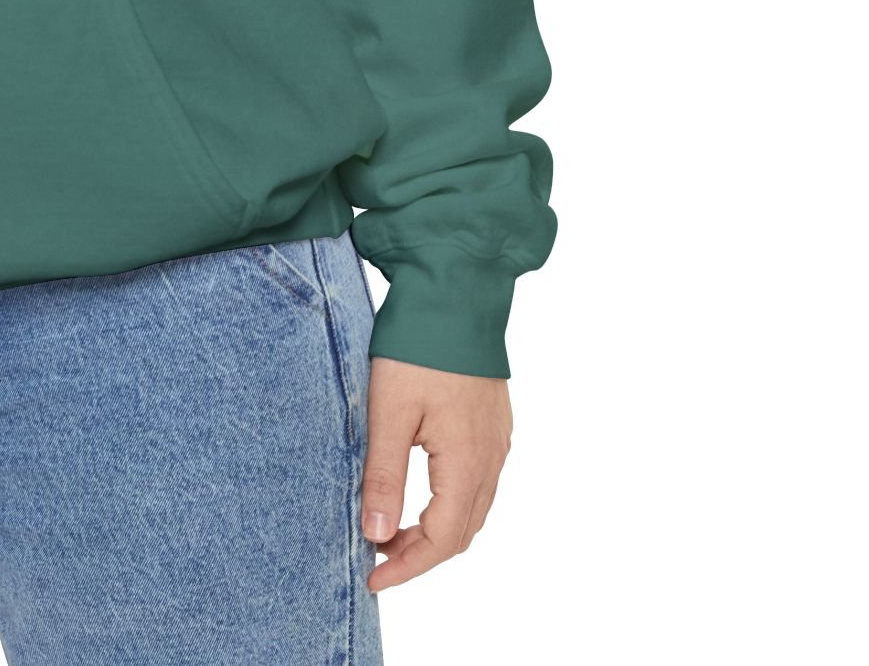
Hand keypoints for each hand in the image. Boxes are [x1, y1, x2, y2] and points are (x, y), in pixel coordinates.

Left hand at [360, 355, 512, 589]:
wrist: (456, 290)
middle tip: (376, 555)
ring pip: (472, 507)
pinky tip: (419, 488)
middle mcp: (491, 458)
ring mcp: (496, 439)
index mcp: (467, 463)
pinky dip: (448, 500)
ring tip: (390, 525)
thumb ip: (384, 476)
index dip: (408, 567)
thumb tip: (377, 536)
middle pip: (461, 531)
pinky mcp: (492, 420)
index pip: (442, 540)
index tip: (372, 578)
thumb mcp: (389, 412)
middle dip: (420, 552)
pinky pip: (477, 479)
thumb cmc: (419, 348)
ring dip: (434, 527)